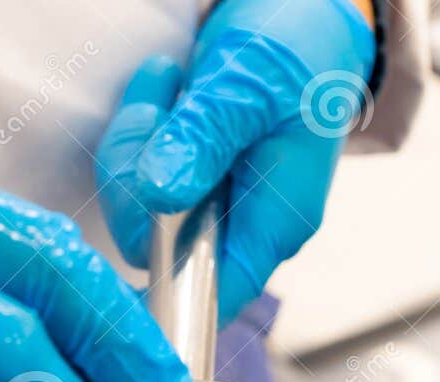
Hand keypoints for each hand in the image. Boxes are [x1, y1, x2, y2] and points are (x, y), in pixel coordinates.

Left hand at [96, 0, 376, 325]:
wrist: (309, 14)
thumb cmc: (299, 50)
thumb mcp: (248, 86)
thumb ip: (204, 139)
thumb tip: (160, 194)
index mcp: (275, 224)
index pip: (211, 295)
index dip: (163, 282)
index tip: (129, 228)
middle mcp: (249, 227)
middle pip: (161, 246)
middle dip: (136, 177)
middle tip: (157, 110)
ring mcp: (223, 205)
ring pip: (144, 207)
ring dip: (138, 141)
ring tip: (169, 84)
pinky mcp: (201, 180)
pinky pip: (147, 175)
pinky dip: (144, 131)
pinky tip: (168, 90)